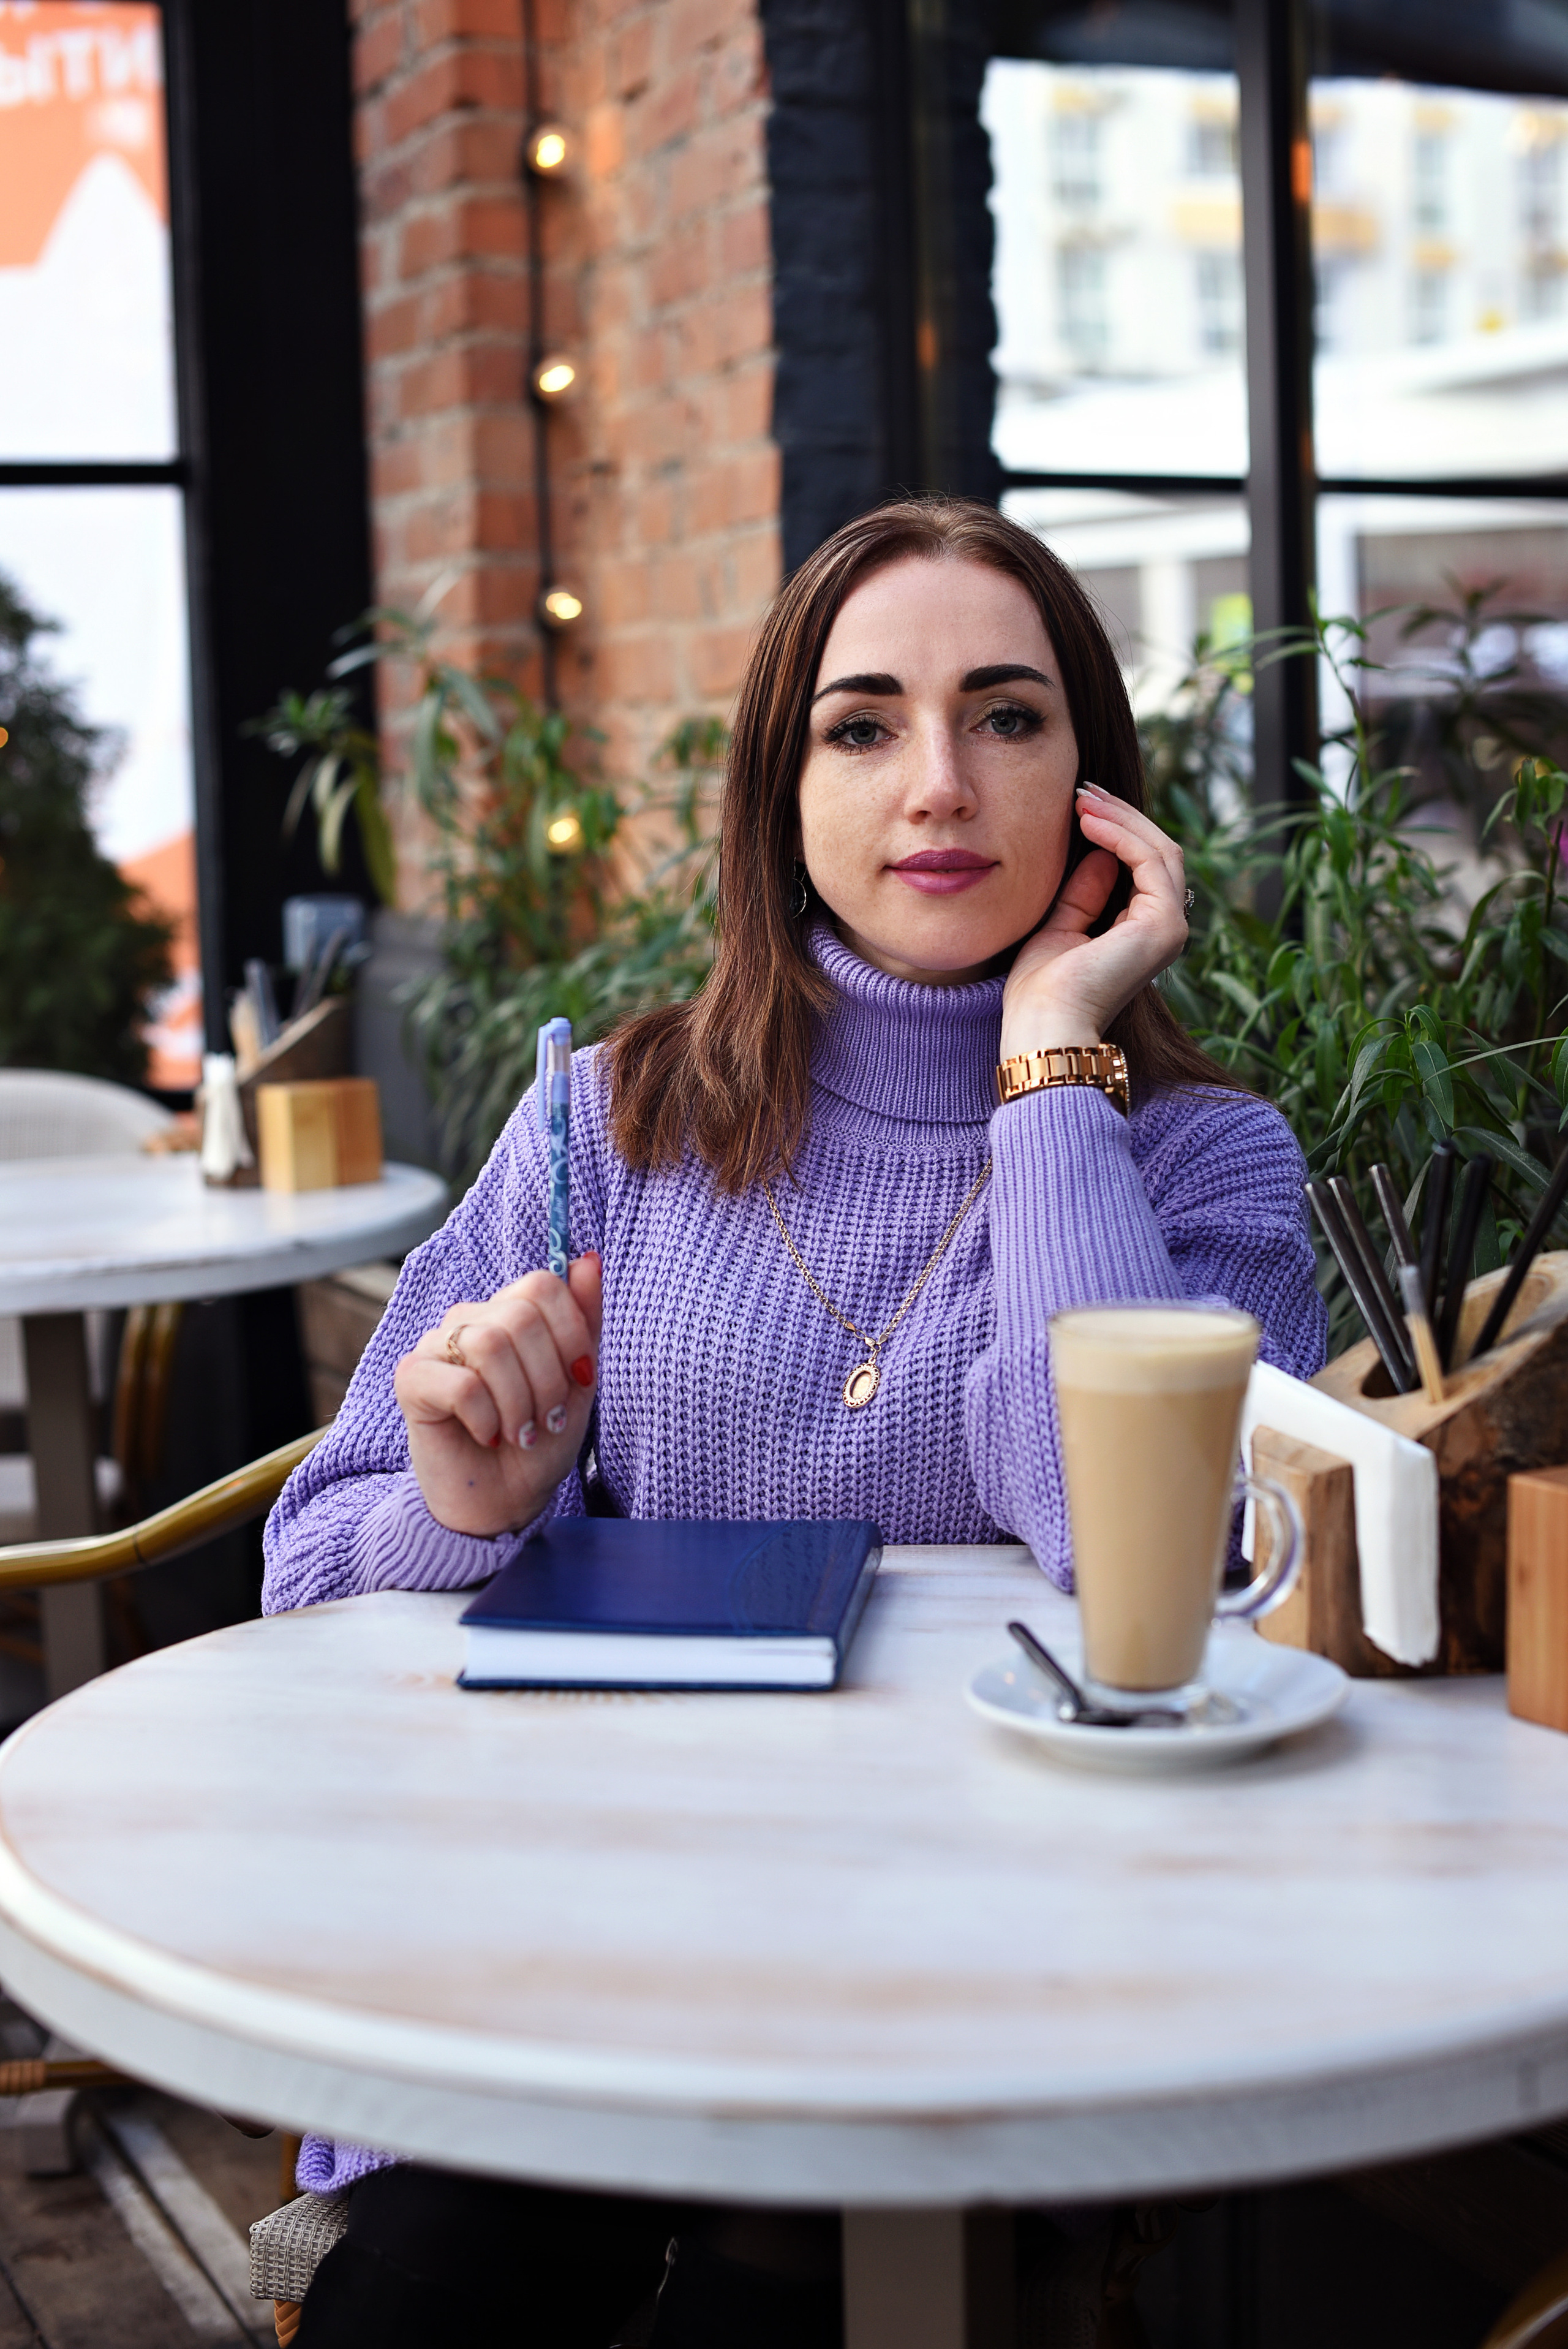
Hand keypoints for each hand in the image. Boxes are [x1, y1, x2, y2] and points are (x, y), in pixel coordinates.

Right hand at [394, 1253, 601, 1536]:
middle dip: (548, 1378)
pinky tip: (487, 1436)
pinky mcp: (411, 1380)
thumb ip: (583, 1320)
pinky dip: (487, 1418)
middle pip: (520, 1316)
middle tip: (546, 1418)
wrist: (505, 1501)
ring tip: (520, 1431)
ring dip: (519, 1402)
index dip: (571, 1333)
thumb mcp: (578, 1381)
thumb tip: (589, 1258)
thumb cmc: (540, 1440)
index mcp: (509, 1313)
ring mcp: (436, 1346)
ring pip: (490, 1345)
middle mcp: (469, 1320)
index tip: (580, 1378)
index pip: (543, 1284)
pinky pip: (461, 1384)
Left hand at [1000, 783, 1188, 1056]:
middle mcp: (1165, 929)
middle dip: (1119, 814)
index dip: (1114, 829)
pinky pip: (1150, 861)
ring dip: (1119, 817)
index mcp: (1142, 932)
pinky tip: (1088, 820)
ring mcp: (1170, 928)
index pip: (1143, 865)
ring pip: (1160, 850)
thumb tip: (1096, 851)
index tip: (1078, 804)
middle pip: (1156, 851)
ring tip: (1082, 797)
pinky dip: (1120, 834)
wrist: (1043, 1026)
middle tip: (1082, 788)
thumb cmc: (1041, 990)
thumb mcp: (1059, 925)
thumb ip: (1082, 891)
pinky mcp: (1163, 926)